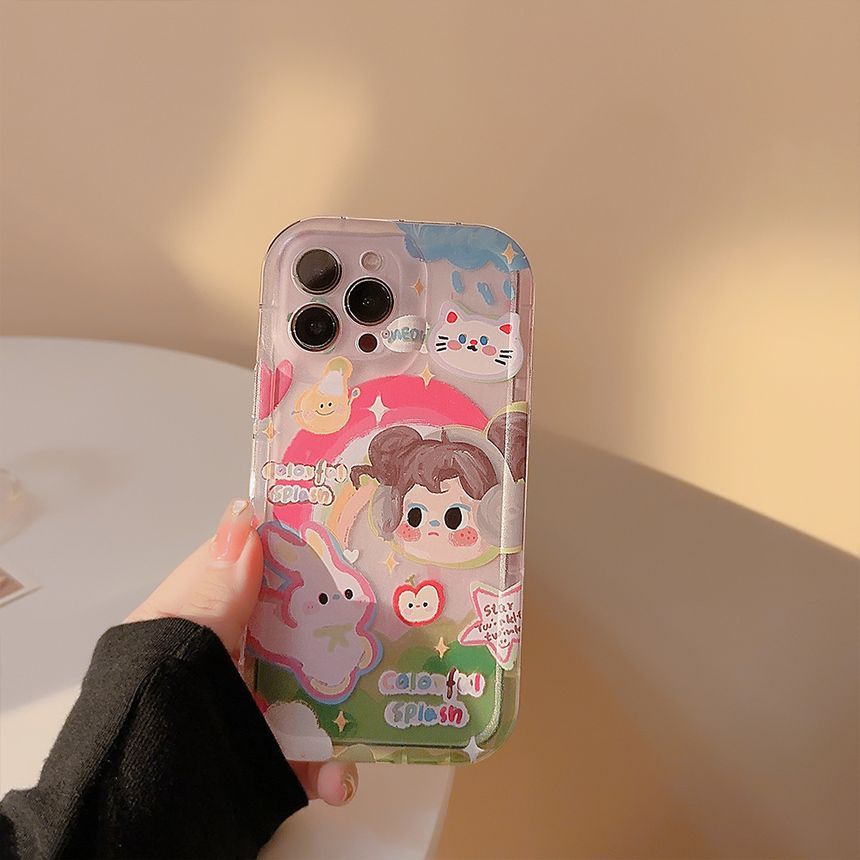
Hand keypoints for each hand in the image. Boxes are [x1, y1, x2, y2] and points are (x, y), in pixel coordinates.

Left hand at [125, 499, 357, 806]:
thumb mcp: (176, 647)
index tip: (356, 541)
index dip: (309, 552)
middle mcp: (237, 657)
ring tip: (368, 724)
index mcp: (210, 617)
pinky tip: (341, 778)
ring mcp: (256, 708)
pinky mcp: (269, 758)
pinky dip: (335, 768)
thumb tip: (244, 516)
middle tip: (388, 628)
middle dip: (345, 632)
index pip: (265, 569)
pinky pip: (315, 754)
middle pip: (304, 629)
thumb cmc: (144, 716)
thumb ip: (214, 591)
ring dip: (349, 709)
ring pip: (318, 692)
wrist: (125, 824)